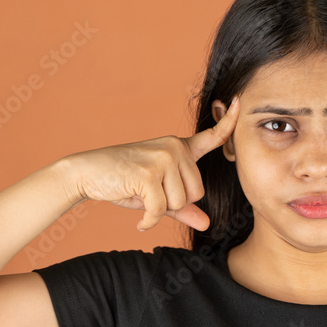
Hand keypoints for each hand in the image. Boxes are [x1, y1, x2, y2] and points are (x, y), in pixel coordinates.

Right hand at [62, 96, 239, 231]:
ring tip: (142, 198)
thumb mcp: (158, 195)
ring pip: (180, 202)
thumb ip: (183, 208)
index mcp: (179, 147)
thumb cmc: (124, 182)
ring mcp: (162, 159)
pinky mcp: (148, 174)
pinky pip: (160, 210)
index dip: (229, 122)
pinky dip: (150, 221)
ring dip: (160, 210)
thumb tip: (206, 223)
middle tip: (151, 194)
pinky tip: (141, 220)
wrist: (86, 172)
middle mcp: (174, 148)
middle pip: (197, 192)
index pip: (212, 136)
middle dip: (175, 203)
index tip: (239, 102)